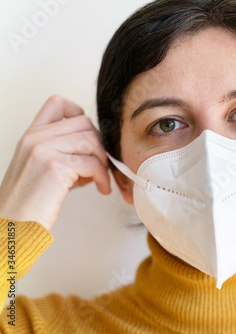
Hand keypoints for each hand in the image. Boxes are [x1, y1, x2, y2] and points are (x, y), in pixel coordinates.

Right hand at [0, 95, 110, 230]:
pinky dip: (102, 176)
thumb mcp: (41, 169)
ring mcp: (43, 150)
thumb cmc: (29, 204)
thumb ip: (63, 153)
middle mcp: (35, 138)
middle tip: (99, 164)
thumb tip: (95, 150)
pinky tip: (101, 188)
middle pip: (84, 122)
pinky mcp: (55, 167)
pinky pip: (92, 162)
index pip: (57, 103)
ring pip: (91, 140)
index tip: (89, 136)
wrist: (11, 227)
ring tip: (100, 178)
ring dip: (102, 161)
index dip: (80, 114)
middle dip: (98, 144)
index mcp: (30, 136)